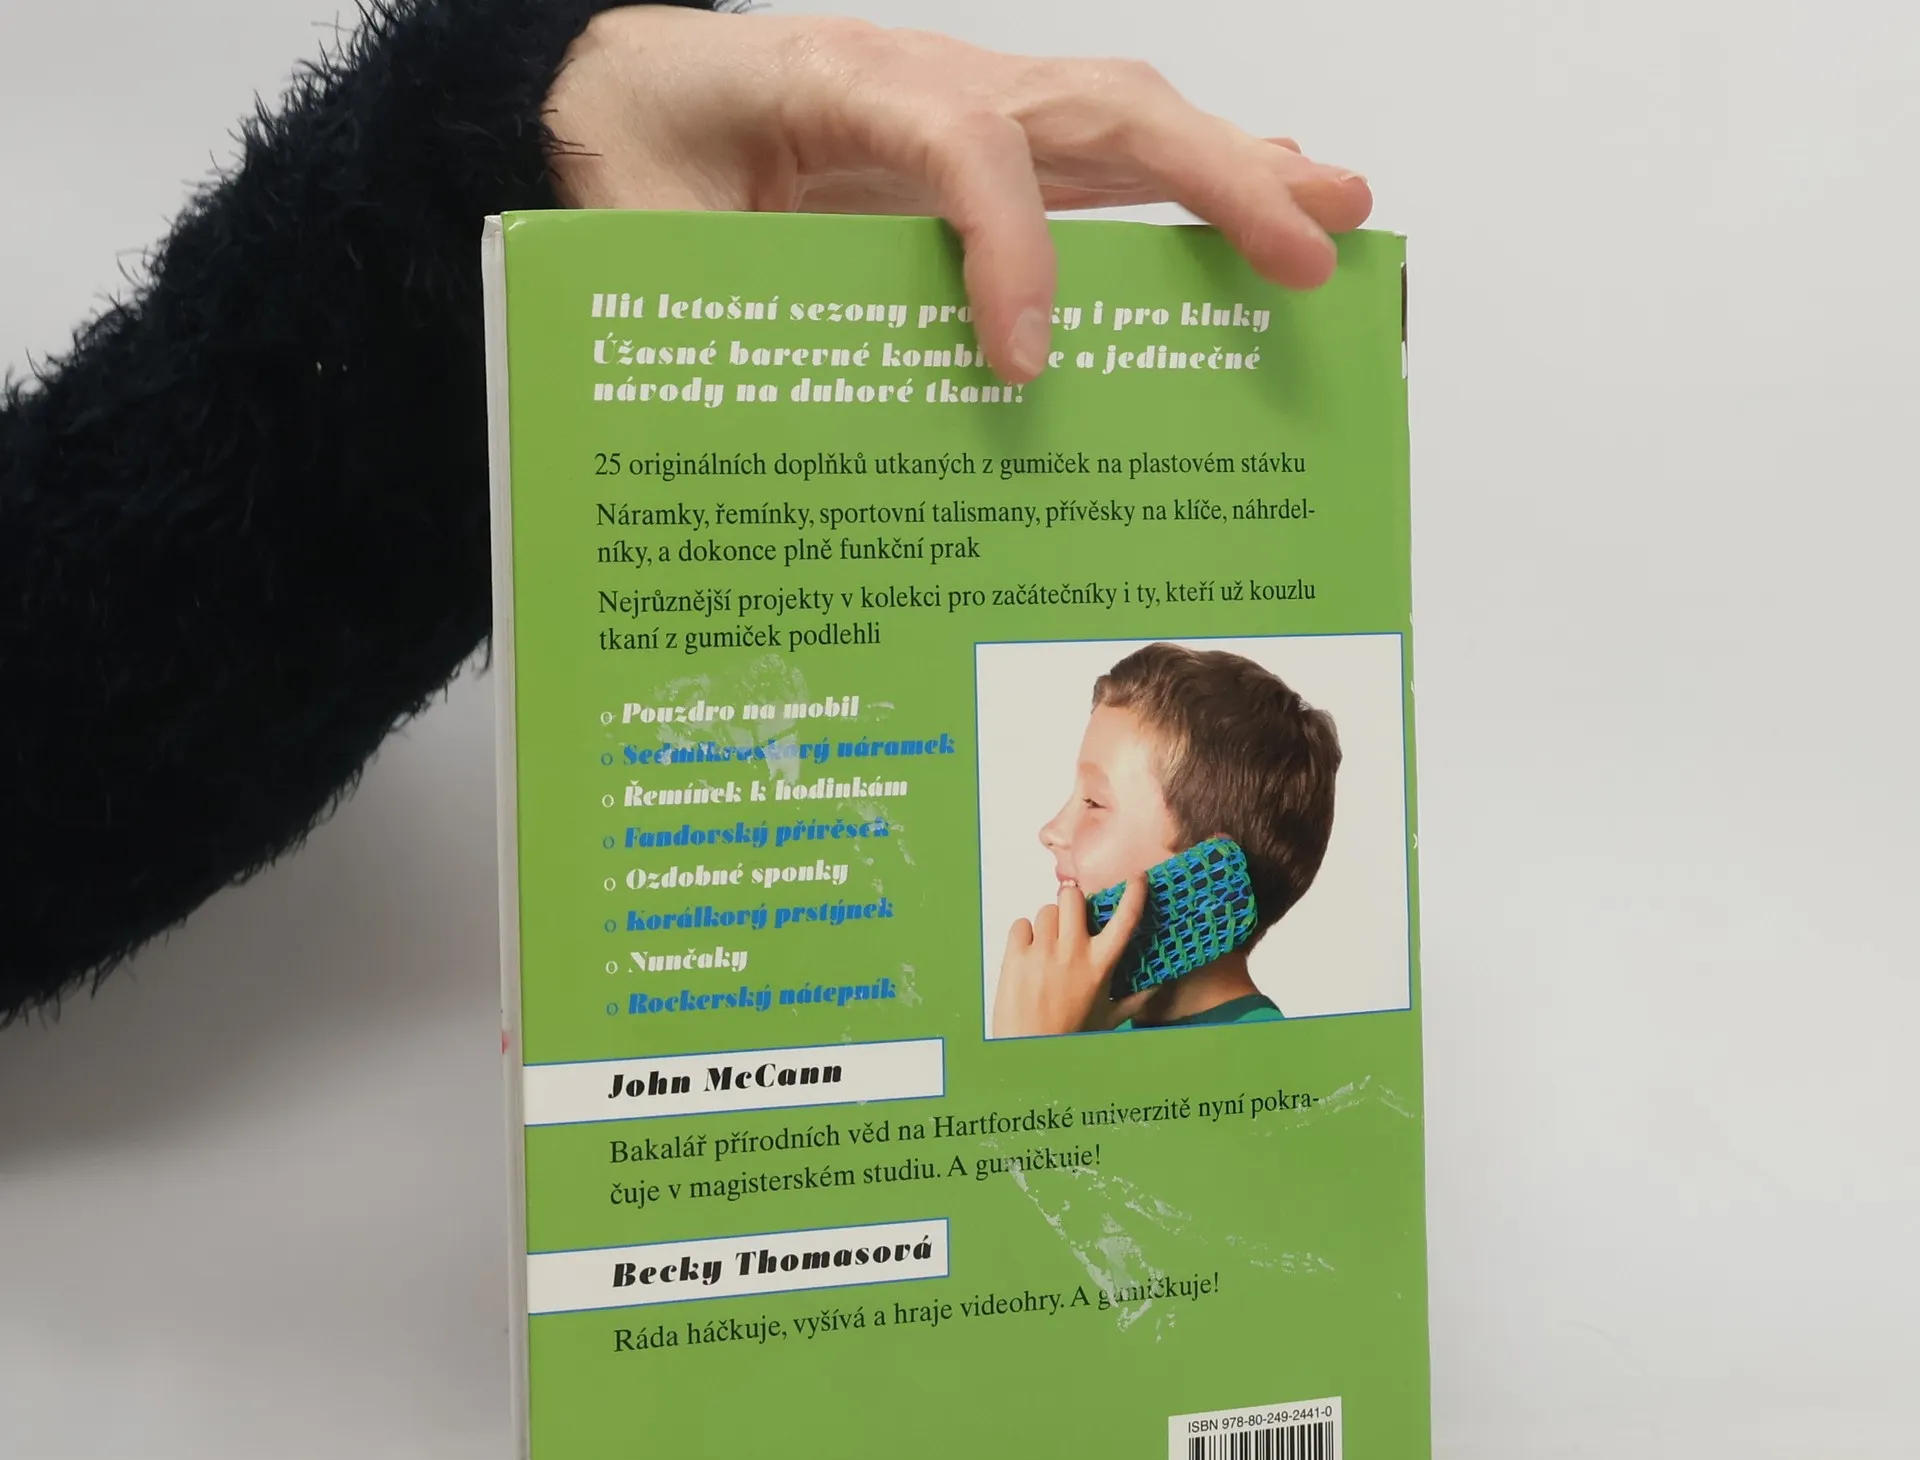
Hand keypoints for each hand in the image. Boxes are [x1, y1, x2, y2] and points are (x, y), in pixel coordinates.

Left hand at [544, 10, 1372, 382]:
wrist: (620, 95)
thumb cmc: (631, 153)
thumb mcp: (635, 228)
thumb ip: (702, 299)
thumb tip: (772, 433)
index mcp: (833, 83)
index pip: (960, 146)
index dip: (1006, 247)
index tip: (1020, 365)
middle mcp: (924, 82)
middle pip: (1096, 109)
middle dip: (1213, 180)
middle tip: (1309, 246)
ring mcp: (965, 107)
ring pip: (1119, 126)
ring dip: (1233, 172)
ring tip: (1332, 215)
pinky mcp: (979, 146)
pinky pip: (1093, 162)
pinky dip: (1178, 189)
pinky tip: (1246, 218)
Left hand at [992, 874, 1148, 1037]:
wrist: (1030, 1050)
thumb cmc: (1071, 1035)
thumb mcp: (1110, 1017)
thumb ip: (1136, 998)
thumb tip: (1159, 986)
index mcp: (1099, 965)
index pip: (1125, 920)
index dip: (1135, 894)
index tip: (1138, 878)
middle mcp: (1072, 953)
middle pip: (1072, 897)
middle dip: (1072, 902)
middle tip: (1070, 918)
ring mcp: (1042, 953)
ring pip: (1046, 910)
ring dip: (1048, 922)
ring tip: (1047, 945)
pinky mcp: (1016, 956)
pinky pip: (1021, 924)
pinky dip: (1024, 934)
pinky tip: (1028, 953)